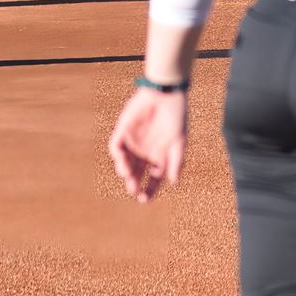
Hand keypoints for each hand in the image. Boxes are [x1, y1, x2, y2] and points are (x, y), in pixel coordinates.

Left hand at [108, 88, 187, 203]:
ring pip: (124, 162)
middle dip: (133, 183)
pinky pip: (116, 145)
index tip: (144, 200)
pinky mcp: (123, 131)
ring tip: (127, 175)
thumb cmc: (176, 118)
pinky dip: (117, 154)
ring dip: (124, 170)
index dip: (148, 190)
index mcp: (159, 158)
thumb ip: (176, 162)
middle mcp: (145, 153)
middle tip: (133, 189)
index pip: (152, 179)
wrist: (166, 95)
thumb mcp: (179, 142)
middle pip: (136, 173)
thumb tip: (173, 183)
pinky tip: (121, 159)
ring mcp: (133, 142)